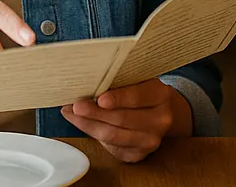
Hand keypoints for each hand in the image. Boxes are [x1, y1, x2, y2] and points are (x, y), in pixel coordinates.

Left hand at [61, 79, 191, 162]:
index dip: (117, 98)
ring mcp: (150, 141)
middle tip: (75, 106)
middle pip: (122, 119)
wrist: (163, 114)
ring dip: (88, 125)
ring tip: (72, 114)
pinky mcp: (138, 155)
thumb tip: (89, 82)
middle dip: (95, 113)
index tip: (99, 98)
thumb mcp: (139, 80)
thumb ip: (120, 82)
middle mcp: (160, 120)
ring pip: (113, 135)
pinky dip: (93, 135)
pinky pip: (111, 147)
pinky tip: (83, 124)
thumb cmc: (143, 92)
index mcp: (161, 95)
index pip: (137, 97)